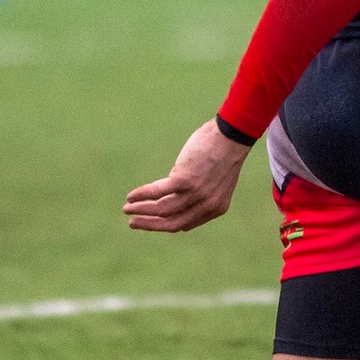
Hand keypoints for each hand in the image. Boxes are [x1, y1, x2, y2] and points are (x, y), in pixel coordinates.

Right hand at [123, 120, 250, 231]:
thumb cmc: (224, 150)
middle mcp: (207, 205)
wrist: (232, 134)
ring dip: (142, 210)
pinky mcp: (185, 180)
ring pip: (162, 210)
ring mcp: (196, 194)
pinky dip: (142, 195)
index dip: (166, 224)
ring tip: (127, 208)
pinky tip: (131, 196)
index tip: (153, 220)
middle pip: (172, 223)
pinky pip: (157, 192)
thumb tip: (177, 189)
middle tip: (133, 223)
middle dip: (150, 225)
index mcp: (215, 208)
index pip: (186, 223)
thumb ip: (201, 189)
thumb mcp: (216, 178)